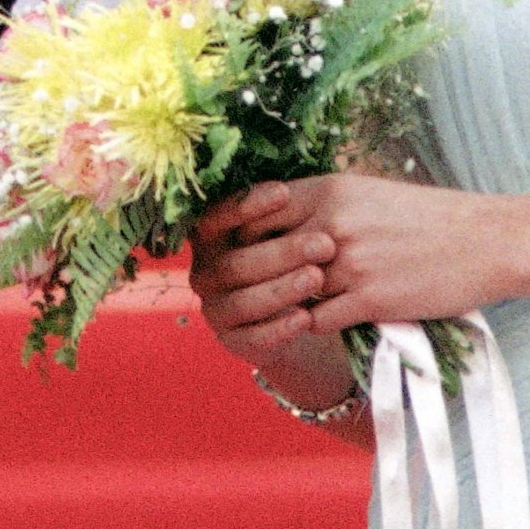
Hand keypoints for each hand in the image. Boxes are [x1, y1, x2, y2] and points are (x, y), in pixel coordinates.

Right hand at [189, 183, 337, 363]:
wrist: (293, 310)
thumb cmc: (289, 254)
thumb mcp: (282, 229)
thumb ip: (280, 212)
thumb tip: (293, 187)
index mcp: (210, 237)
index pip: (217, 217)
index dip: (247, 205)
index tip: (285, 192)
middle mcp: (205, 273)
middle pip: (236, 264)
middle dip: (282, 252)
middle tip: (324, 243)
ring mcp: (216, 310)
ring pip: (244, 301)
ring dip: (282, 289)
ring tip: (317, 277)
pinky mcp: (233, 342)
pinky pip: (253, 338)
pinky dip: (279, 328)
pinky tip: (306, 318)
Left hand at [227, 174, 502, 336]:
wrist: (486, 241)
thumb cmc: (428, 217)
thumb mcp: (369, 193)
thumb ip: (323, 204)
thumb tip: (280, 221)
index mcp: (330, 189)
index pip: (256, 213)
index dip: (244, 236)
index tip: (246, 252)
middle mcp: (332, 223)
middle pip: (262, 256)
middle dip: (255, 276)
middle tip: (253, 289)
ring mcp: (348, 263)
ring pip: (288, 292)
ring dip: (287, 303)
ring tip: (288, 308)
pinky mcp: (368, 300)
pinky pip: (316, 321)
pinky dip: (314, 324)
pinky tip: (323, 321)